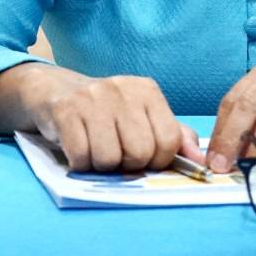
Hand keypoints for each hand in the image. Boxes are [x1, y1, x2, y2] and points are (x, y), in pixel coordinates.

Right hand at [26, 70, 200, 172]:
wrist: (54, 90)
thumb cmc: (105, 112)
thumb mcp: (142, 117)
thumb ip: (173, 136)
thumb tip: (201, 160)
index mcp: (148, 91)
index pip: (168, 141)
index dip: (156, 161)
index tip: (141, 158)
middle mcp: (122, 89)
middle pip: (140, 153)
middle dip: (127, 165)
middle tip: (115, 155)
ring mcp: (93, 98)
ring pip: (109, 158)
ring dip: (100, 166)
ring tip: (94, 150)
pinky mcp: (65, 109)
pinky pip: (81, 156)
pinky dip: (79, 164)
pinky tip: (76, 149)